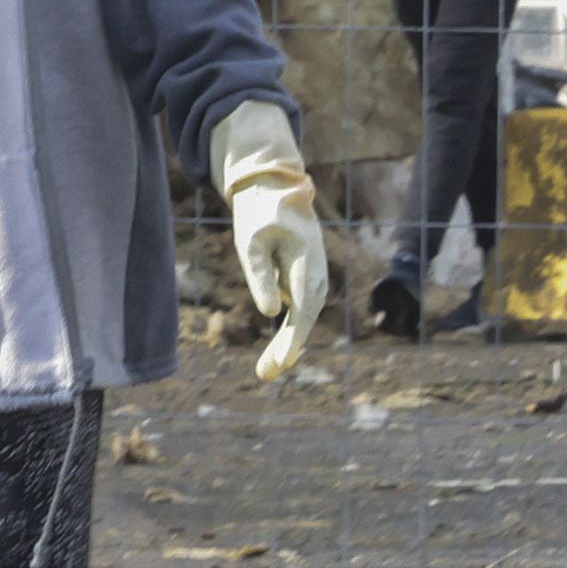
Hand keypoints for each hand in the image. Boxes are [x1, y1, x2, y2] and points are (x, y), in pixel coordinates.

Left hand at [206, 102, 330, 380]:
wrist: (274, 192)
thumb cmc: (258, 216)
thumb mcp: (250, 241)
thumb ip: (260, 275)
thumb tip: (271, 313)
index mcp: (303, 255)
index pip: (304, 302)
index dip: (295, 333)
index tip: (284, 359)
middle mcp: (316, 267)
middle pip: (307, 314)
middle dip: (289, 347)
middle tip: (265, 375)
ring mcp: (314, 274)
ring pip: (306, 315)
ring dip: (289, 344)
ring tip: (266, 372)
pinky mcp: (307, 279)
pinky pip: (303, 311)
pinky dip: (291, 332)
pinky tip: (277, 356)